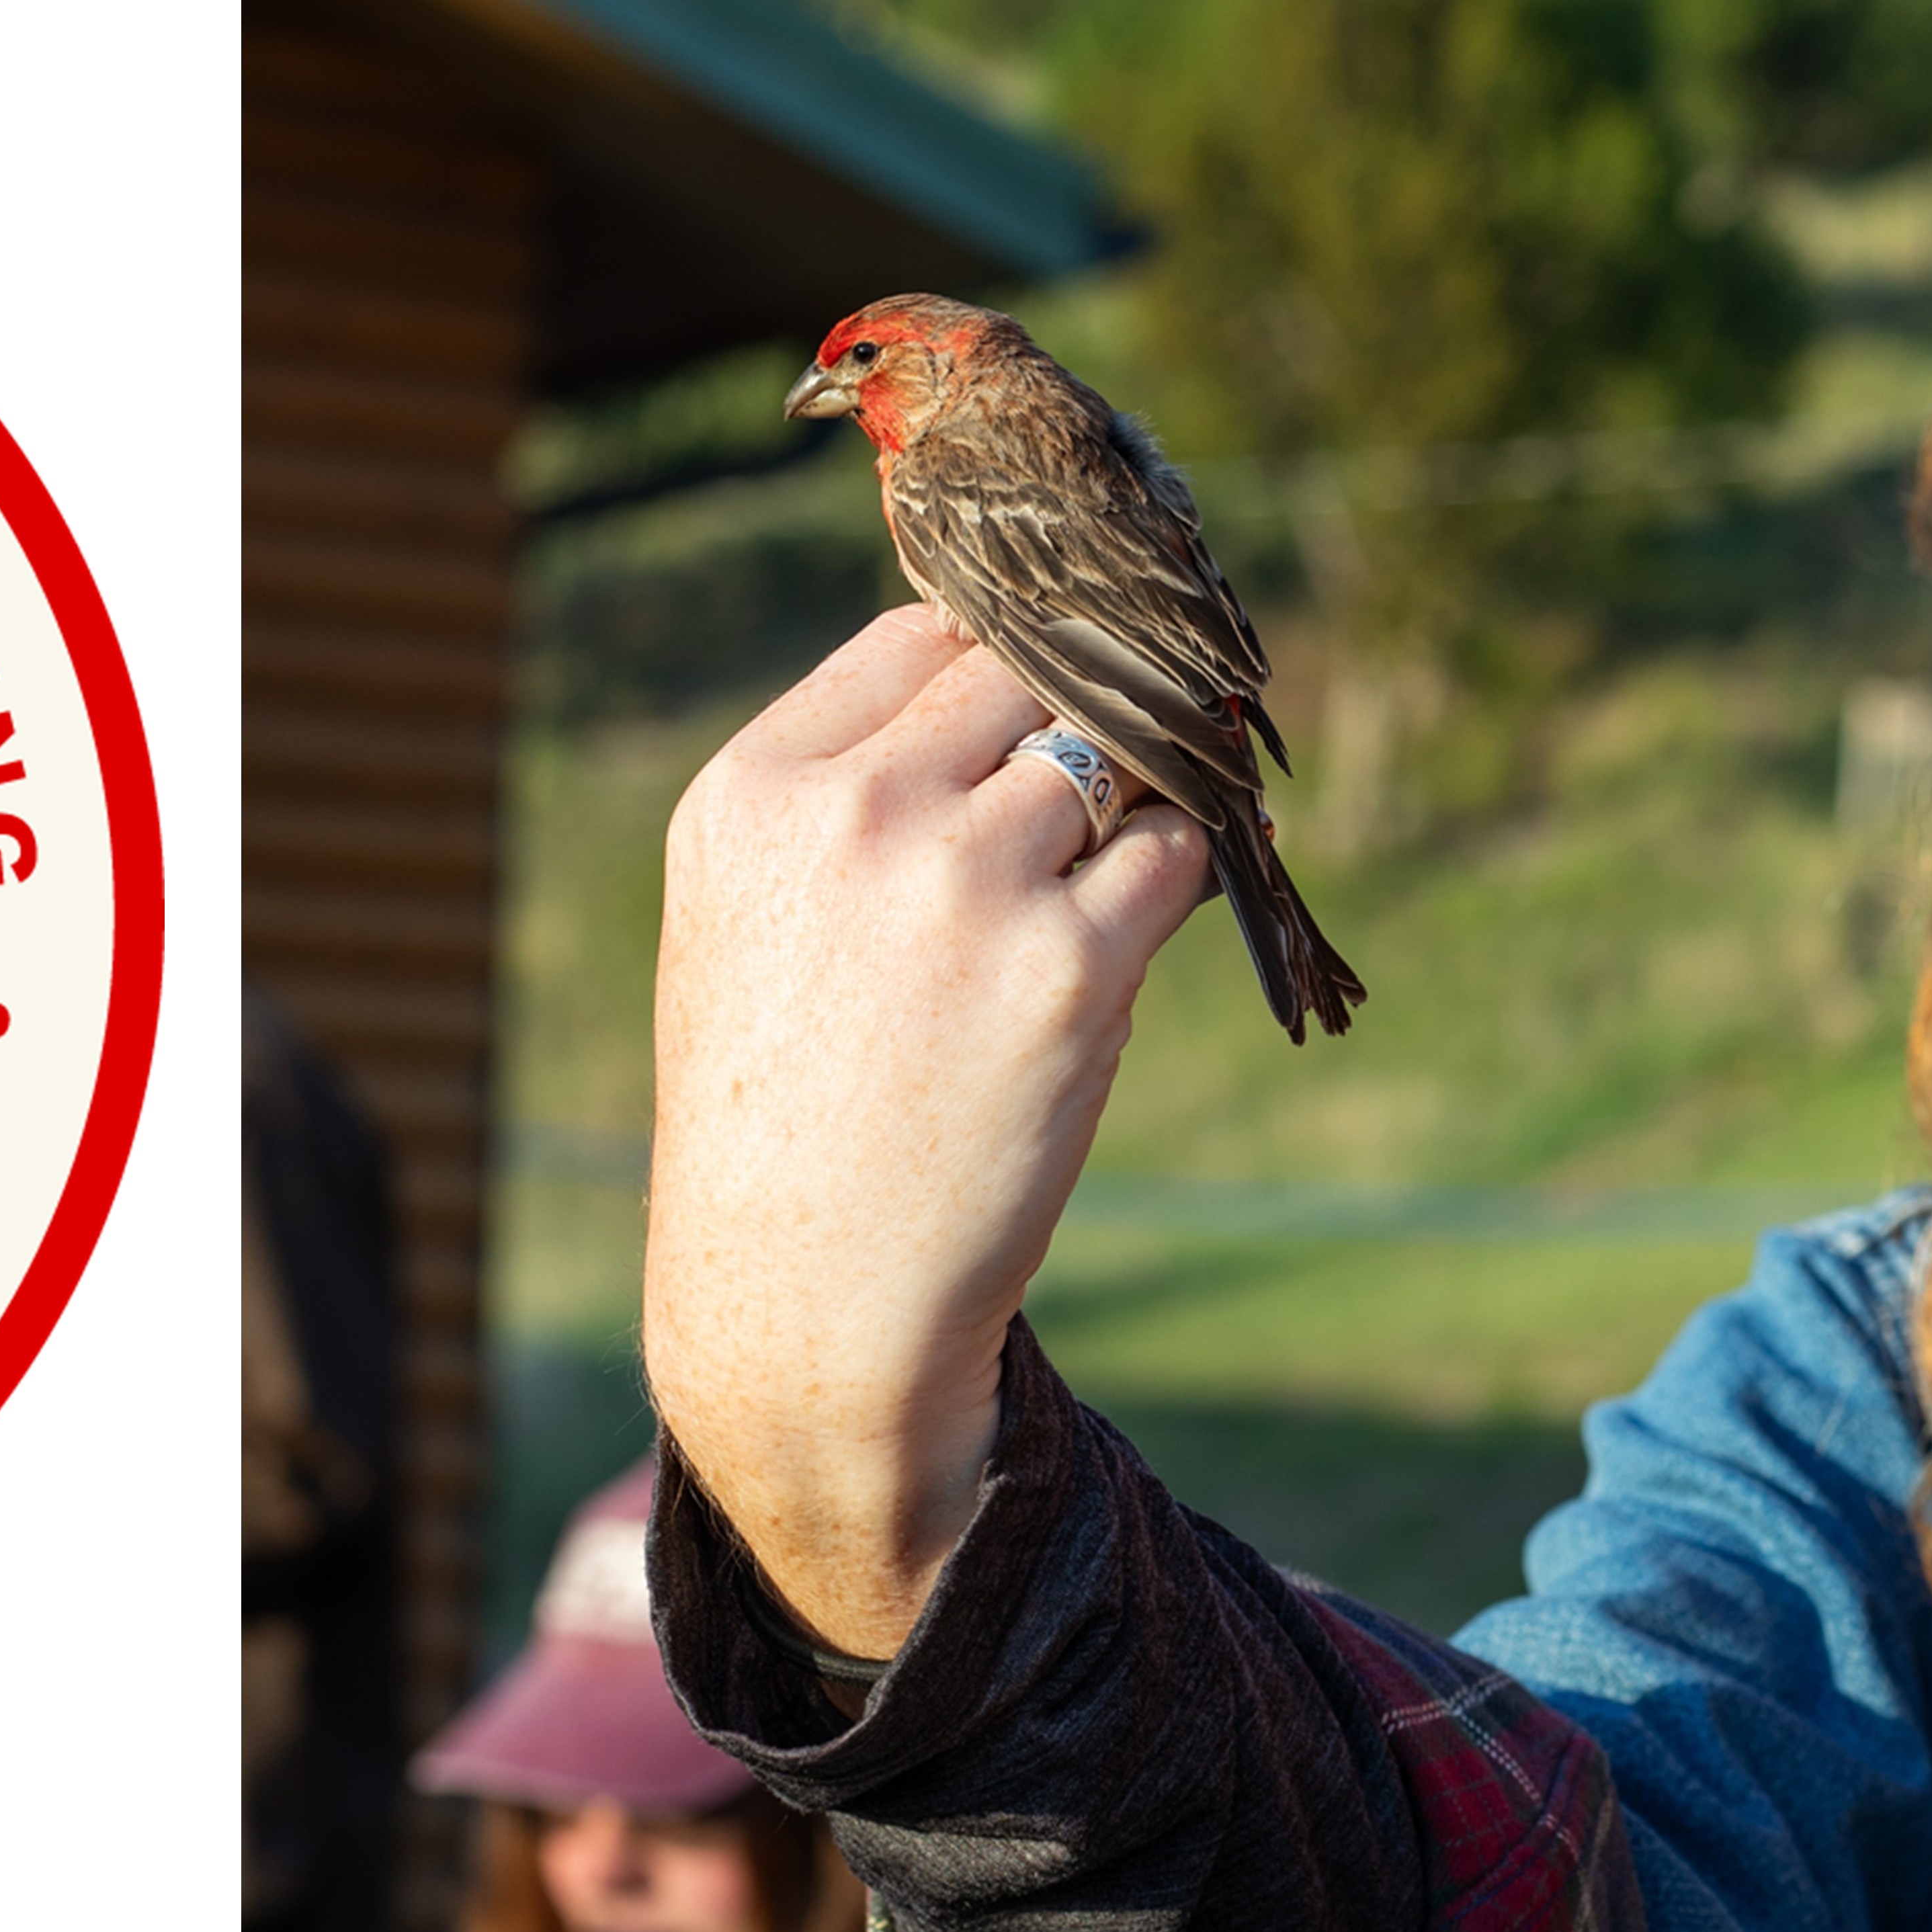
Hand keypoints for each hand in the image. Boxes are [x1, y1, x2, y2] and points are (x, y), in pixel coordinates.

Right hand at [641, 604, 1214, 1658]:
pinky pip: (1175, 857)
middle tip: (1099, 775)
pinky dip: (1180, 873)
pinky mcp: (1071, 971)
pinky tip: (1145, 918)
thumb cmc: (785, 1106)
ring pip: (1114, 756)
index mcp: (757, 792)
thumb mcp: (751, 913)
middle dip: (1073, 717)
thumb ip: (845, 787)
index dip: (997, 664)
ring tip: (1112, 863)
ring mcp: (969, 887)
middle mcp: (858, 817)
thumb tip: (1012, 674)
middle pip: (1026, 675)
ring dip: (1136, 796)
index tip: (1028, 708)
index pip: (922, 635)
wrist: (807, 1295)